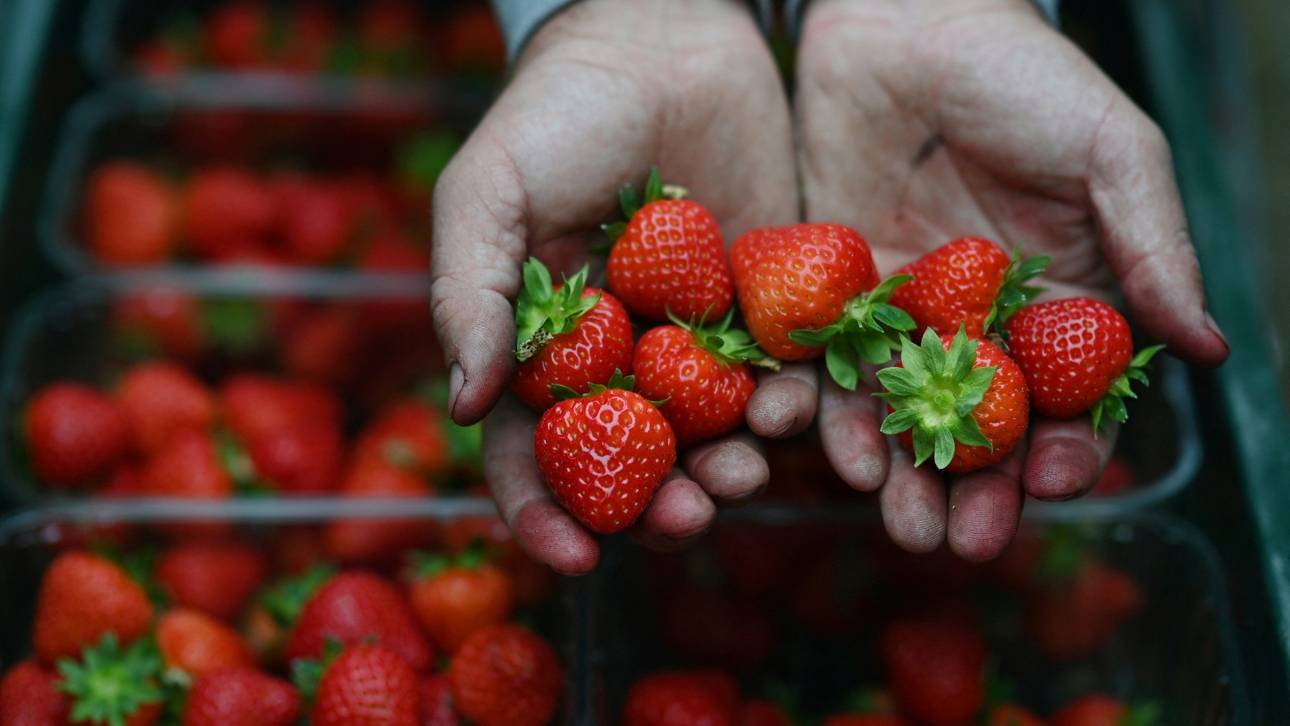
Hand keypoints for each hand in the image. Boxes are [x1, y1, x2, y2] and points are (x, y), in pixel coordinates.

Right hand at [431, 0, 799, 573]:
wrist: (664, 34)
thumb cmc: (558, 112)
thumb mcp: (488, 192)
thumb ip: (469, 295)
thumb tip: (465, 408)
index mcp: (542, 350)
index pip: (532, 452)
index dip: (543, 513)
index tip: (573, 557)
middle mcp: (618, 360)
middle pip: (631, 466)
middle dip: (654, 510)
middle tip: (686, 521)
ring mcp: (694, 340)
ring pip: (711, 437)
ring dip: (728, 472)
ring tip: (748, 473)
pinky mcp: (765, 309)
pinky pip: (779, 377)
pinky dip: (789, 410)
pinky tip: (795, 413)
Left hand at [793, 0, 1228, 559]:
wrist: (904, 18)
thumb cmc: (1022, 74)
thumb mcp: (1111, 151)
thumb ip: (1152, 248)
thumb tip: (1207, 349)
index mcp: (1060, 298)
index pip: (1071, 397)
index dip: (1069, 446)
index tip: (1059, 481)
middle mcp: (981, 320)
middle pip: (983, 426)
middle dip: (976, 488)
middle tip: (962, 541)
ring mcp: (904, 313)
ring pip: (903, 412)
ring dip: (901, 472)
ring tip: (897, 520)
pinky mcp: (833, 294)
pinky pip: (828, 367)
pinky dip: (828, 412)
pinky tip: (827, 449)